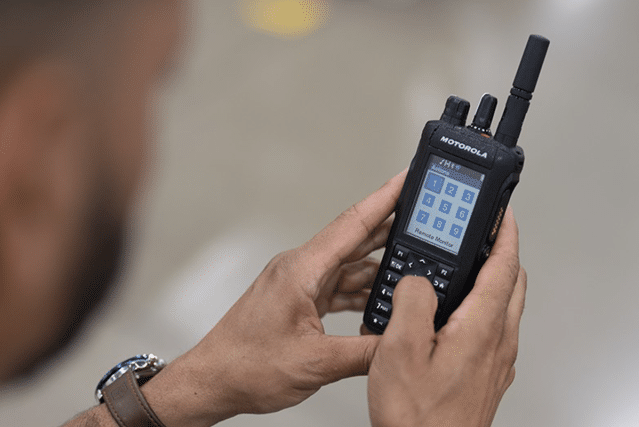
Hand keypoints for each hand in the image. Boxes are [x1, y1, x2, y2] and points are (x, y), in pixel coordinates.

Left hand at [140, 170, 407, 426]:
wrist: (212, 382)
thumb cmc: (246, 367)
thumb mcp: (316, 364)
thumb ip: (365, 353)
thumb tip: (401, 343)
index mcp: (302, 270)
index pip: (353, 224)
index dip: (386, 199)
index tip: (408, 176)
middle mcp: (300, 269)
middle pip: (356, 239)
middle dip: (393, 227)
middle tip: (426, 216)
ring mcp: (299, 284)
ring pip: (349, 266)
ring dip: (380, 268)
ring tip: (414, 265)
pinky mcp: (299, 300)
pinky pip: (339, 287)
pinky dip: (362, 292)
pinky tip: (382, 301)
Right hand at [367, 208, 525, 426]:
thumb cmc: (418, 420)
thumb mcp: (400, 350)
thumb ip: (412, 302)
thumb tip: (417, 279)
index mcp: (483, 326)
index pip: (505, 264)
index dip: (505, 231)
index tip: (502, 211)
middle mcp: (499, 343)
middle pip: (513, 283)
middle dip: (501, 252)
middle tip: (484, 234)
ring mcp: (497, 363)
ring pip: (506, 308)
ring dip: (493, 281)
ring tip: (465, 270)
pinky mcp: (488, 379)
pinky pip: (494, 332)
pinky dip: (484, 310)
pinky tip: (455, 318)